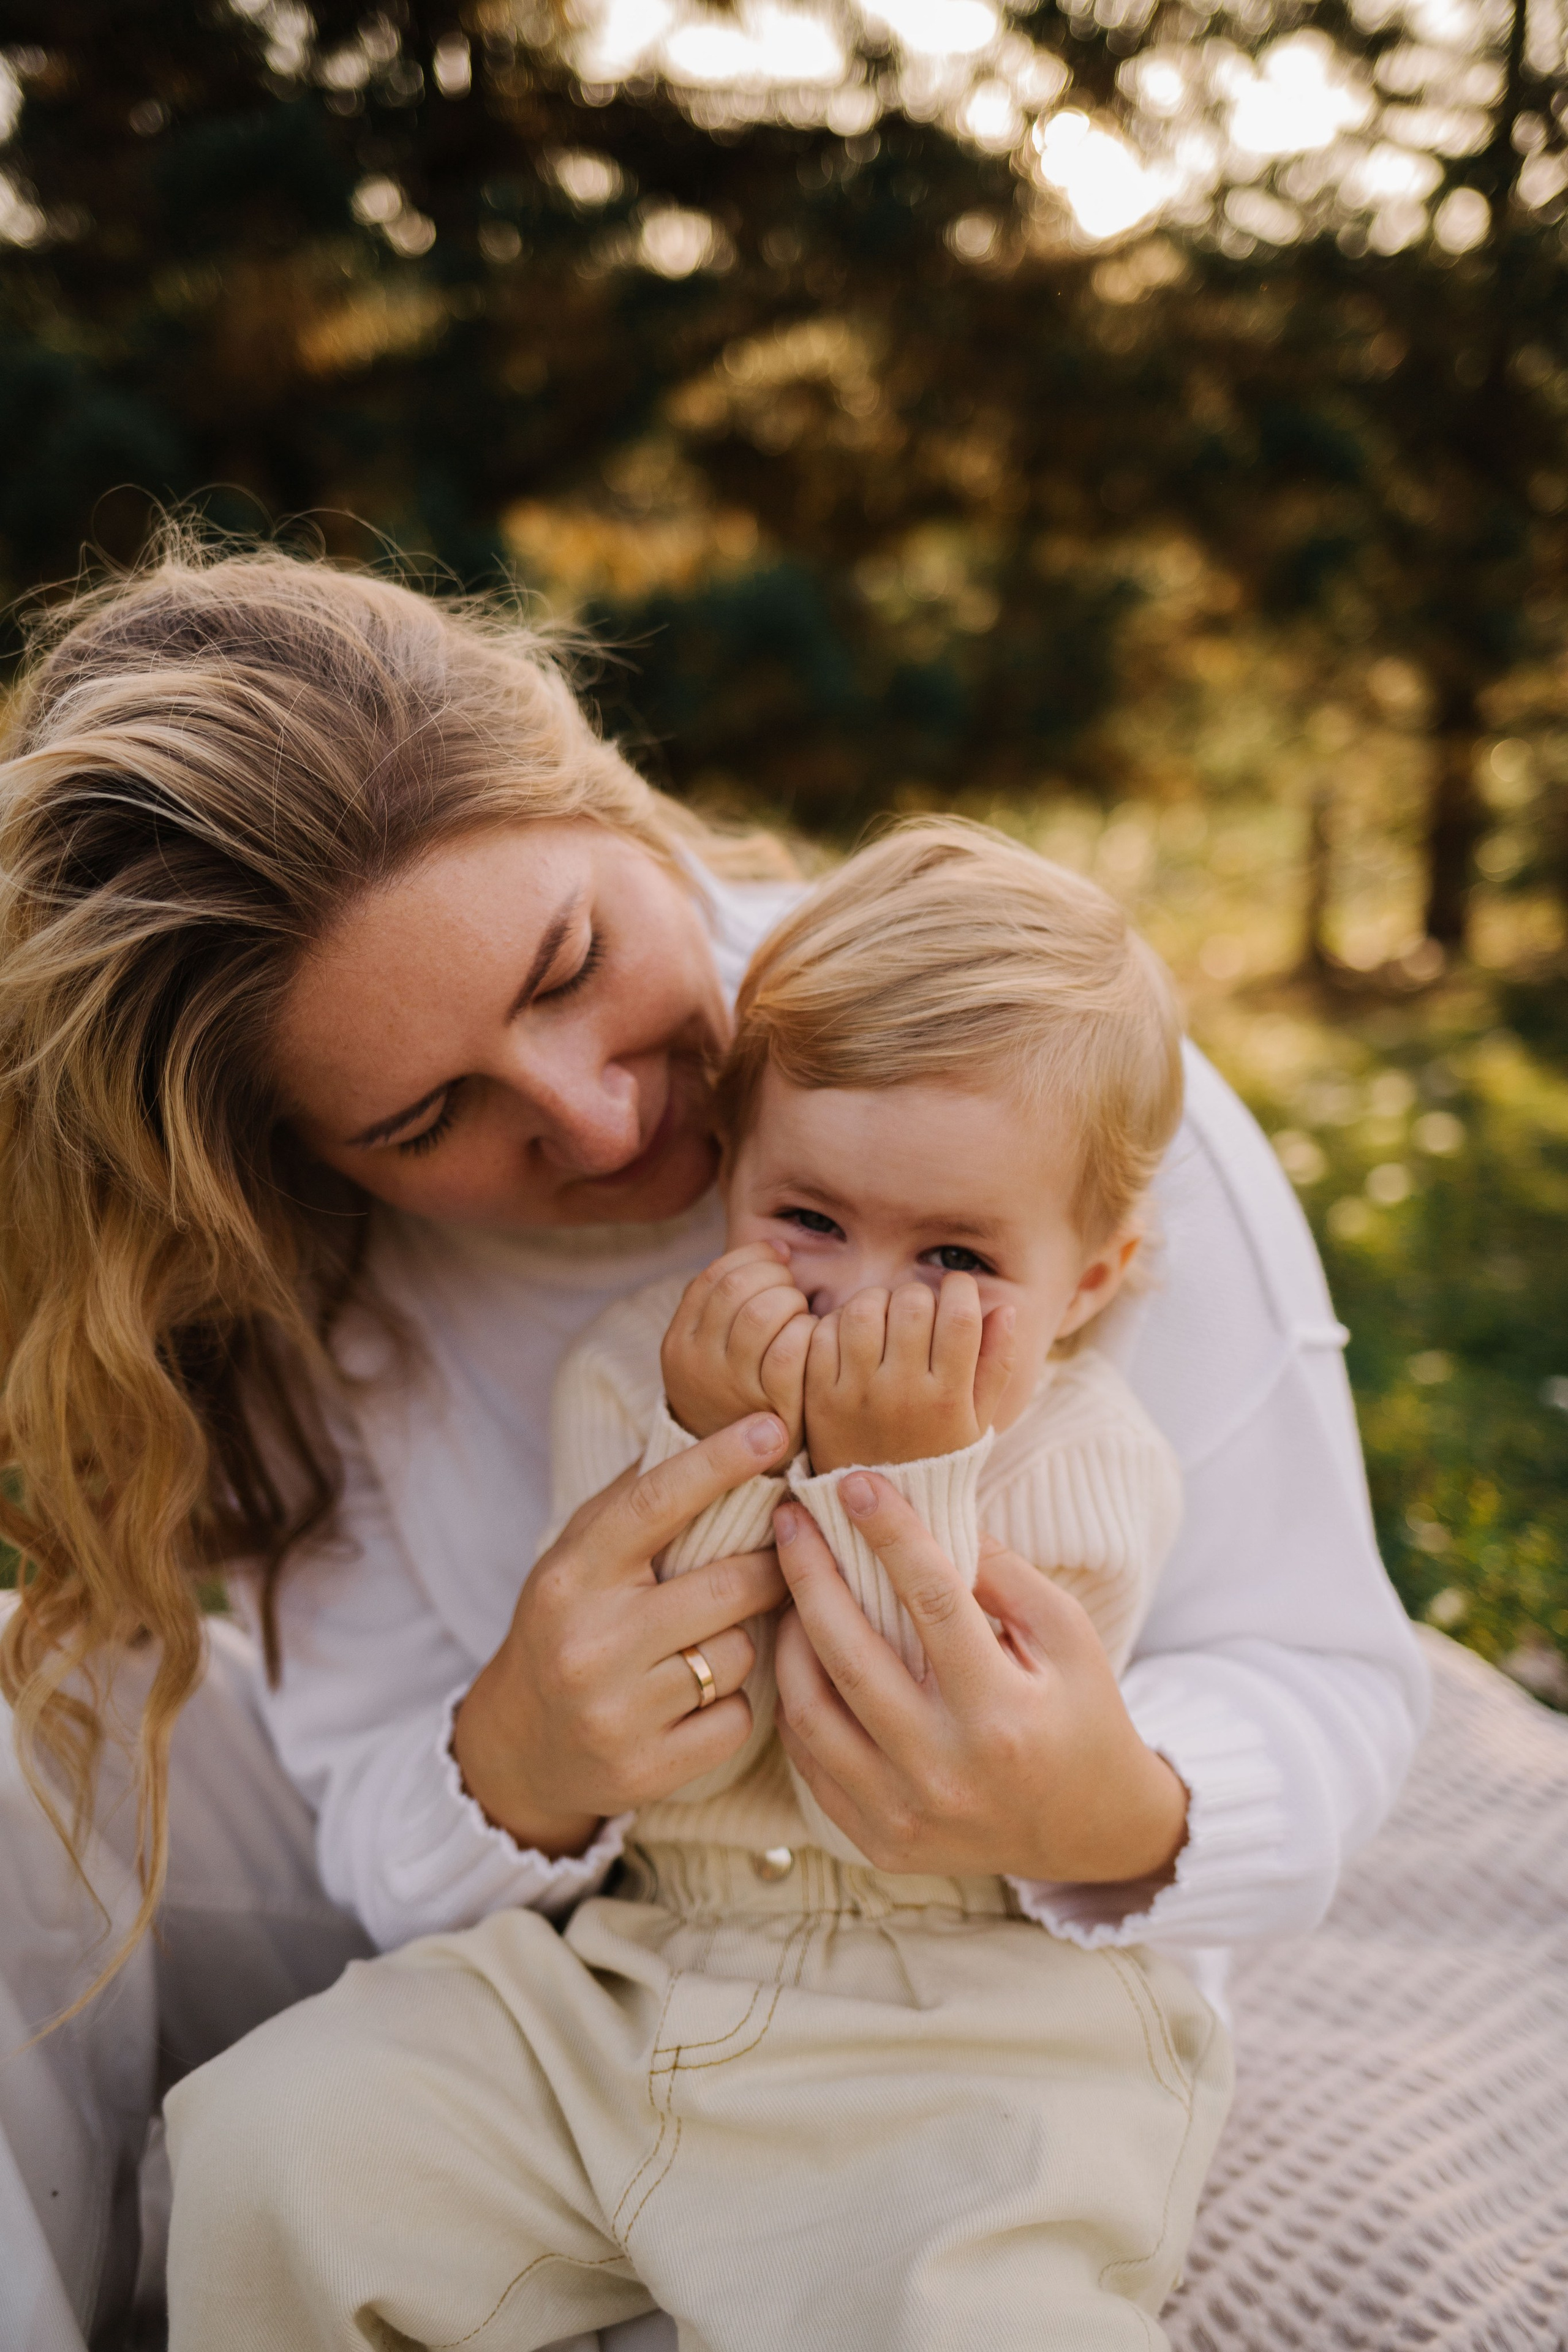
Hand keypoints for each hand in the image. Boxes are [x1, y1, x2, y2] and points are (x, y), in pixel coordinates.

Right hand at [452, 1412, 791, 1856]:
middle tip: (787, 1556)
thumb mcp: (580, 1557)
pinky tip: (701, 1699)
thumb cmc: (568, 1626)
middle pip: (725, 1586)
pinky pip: (736, 1720)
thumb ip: (636, 1500)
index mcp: (572, 1576)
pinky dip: (732, 1706)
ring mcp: (614, 1712)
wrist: (519, 1747)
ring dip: (742, 1642)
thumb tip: (711, 1424)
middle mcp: (588, 1643)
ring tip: (712, 1641)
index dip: (718, 1462)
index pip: (653, 1505)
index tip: (773, 1426)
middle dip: (772, 1566)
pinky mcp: (643, 1771)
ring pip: (737, 1655)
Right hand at [661, 1241, 814, 1450]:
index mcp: (679, 1341)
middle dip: (775, 1277)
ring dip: (793, 1303)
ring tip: (801, 1317)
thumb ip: (730, 1304)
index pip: (714, 1275)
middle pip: (738, 1287)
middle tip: (793, 1291)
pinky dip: (807, 1333)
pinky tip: (812, 1341)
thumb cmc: (736, 1397)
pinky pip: (790, 1349)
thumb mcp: (712, 1353)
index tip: (780, 1257)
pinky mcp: (770, 1406)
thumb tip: (780, 1247)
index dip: (753, 1256)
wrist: (734, 1474)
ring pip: (764, 1311)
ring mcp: (731, 1385)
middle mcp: (697, 1360)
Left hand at [772, 1476, 1187, 1884]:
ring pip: (811, 1710)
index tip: (857, 1482)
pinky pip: (809, 1761)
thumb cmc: (1081, 1716)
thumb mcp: (1068, 1636)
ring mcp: (904, 1813)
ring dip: (789, 1635)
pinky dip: (795, 1699)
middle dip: (810, 1573)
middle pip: (852, 1654)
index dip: (890, 1533)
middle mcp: (946, 1771)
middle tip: (790, 1517)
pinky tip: (801, 1654)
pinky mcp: (877, 1840)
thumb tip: (925, 1519)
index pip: (933, 1602)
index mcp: (1002, 1716)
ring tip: (791, 1586)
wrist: (1088, 1832)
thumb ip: (1002, 1576)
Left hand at [803, 1273, 1014, 1471]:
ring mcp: (856, 1394)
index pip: (959, 1316)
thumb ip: (996, 1364)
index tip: (956, 1292)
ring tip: (885, 1316)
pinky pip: (823, 1333)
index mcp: (947, 1397)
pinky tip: (853, 1336)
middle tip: (918, 1307)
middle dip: (919, 1294)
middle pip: (911, 1303)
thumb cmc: (936, 1456)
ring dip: (878, 1301)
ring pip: (864, 1310)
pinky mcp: (819, 1396)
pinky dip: (838, 1323)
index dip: (960, 1289)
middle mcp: (902, 1393)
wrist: (878, 1508)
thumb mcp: (977, 1420)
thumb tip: (1004, 1307)